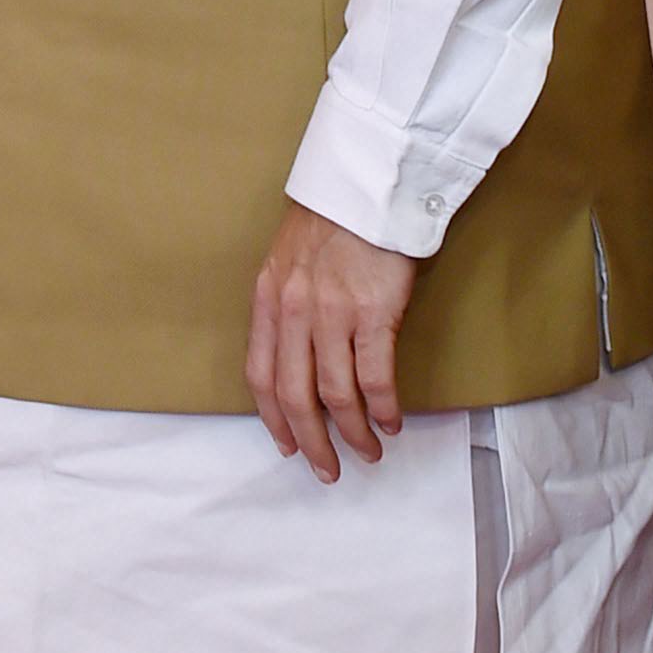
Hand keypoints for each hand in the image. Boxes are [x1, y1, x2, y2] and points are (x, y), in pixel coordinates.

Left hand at [247, 204, 417, 479]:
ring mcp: (332, 312)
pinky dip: (383, 408)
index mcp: (268, 298)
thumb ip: (287, 304)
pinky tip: (391, 422)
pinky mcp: (373, 312)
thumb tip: (297, 355)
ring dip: (353, 433)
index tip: (286, 445)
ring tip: (369, 451)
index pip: (260, 374)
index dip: (273, 418)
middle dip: (311, 442)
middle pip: (295, 395)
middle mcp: (293, 310)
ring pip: (336, 395)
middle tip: (327, 469)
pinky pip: (375, 377)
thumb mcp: (289, 259)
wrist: (369, 182)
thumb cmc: (333, 219)